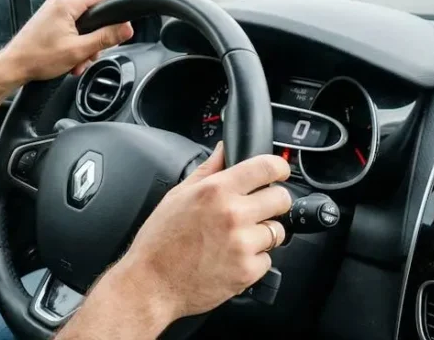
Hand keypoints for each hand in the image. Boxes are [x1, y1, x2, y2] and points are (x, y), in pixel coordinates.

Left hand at [0, 0, 132, 82]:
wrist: (13, 67)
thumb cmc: (38, 58)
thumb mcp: (78, 50)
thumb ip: (105, 38)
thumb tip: (126, 29)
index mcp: (67, 4)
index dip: (115, 11)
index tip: (120, 28)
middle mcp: (59, 4)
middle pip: (93, 13)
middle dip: (96, 37)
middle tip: (92, 54)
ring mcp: (53, 13)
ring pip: (82, 25)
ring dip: (85, 45)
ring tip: (77, 62)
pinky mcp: (49, 23)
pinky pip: (71, 29)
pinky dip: (74, 44)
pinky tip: (70, 61)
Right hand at [109, 145, 291, 319]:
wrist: (152, 284)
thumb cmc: (160, 241)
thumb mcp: (178, 196)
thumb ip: (208, 169)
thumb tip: (224, 149)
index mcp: (216, 191)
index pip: (266, 168)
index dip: (279, 168)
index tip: (279, 172)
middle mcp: (233, 214)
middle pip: (281, 199)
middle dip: (272, 203)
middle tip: (256, 210)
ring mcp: (243, 243)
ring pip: (277, 231)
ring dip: (263, 233)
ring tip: (236, 239)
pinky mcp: (248, 270)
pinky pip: (267, 259)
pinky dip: (254, 260)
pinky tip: (231, 259)